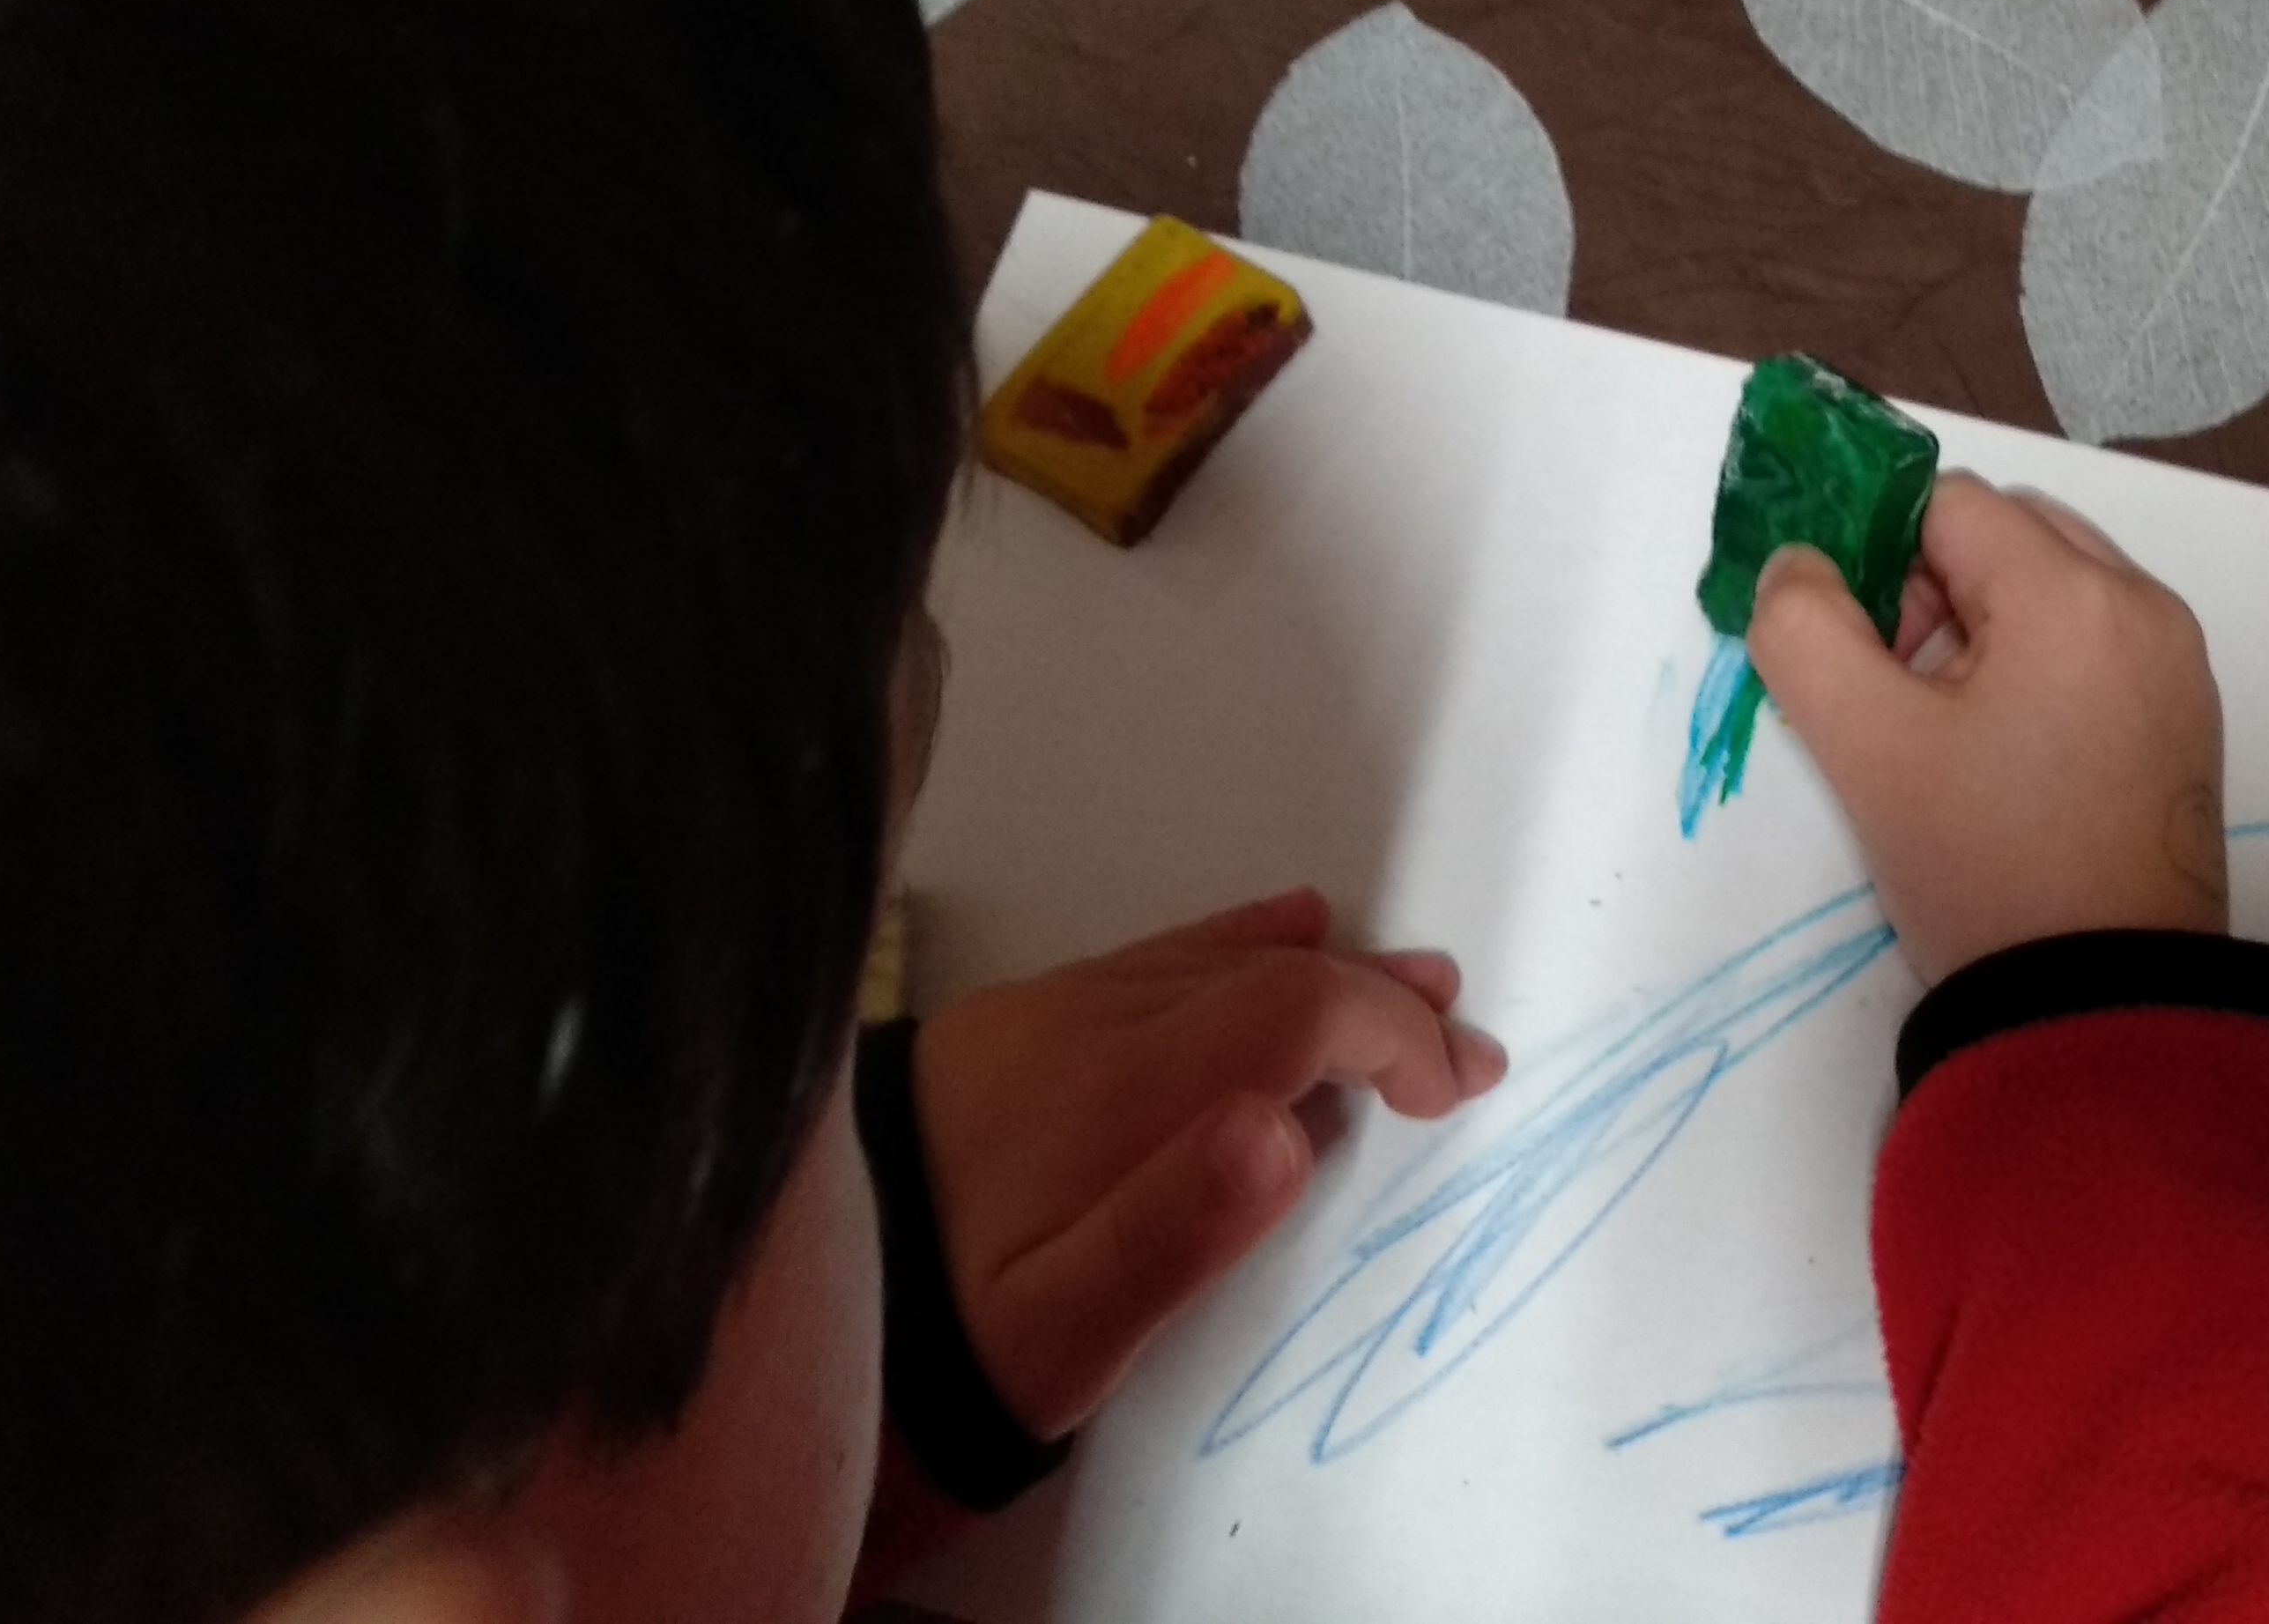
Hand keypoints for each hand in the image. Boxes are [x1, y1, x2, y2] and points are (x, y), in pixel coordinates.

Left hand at [907, 889, 1507, 1437]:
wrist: (804, 1319)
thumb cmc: (968, 1342)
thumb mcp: (1069, 1331)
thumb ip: (1176, 1233)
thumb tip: (1285, 1125)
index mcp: (1115, 1093)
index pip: (1287, 1011)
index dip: (1386, 1033)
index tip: (1450, 1086)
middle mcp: (1083, 1026)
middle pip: (1261, 976)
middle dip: (1377, 1002)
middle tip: (1464, 1048)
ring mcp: (1046, 1014)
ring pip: (1212, 962)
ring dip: (1324, 974)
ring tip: (1412, 990)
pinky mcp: (1017, 1023)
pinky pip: (1153, 961)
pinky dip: (1239, 947)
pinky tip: (1289, 925)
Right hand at [1747, 471, 2227, 983]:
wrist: (2103, 1005)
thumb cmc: (1984, 865)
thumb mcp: (1866, 748)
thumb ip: (1805, 630)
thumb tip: (1797, 565)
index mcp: (2073, 593)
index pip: (1948, 503)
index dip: (1880, 558)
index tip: (1859, 651)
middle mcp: (2144, 606)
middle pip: (2009, 535)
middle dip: (1935, 589)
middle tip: (1900, 695)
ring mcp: (2177, 666)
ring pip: (2053, 590)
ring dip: (1984, 630)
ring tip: (1949, 735)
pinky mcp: (2185, 722)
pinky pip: (2096, 647)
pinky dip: (2039, 670)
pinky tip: (2005, 758)